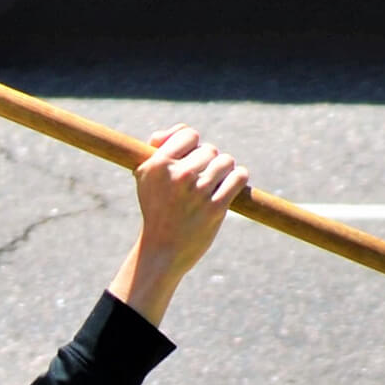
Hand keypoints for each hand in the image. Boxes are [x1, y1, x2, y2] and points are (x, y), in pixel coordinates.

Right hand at [109, 124, 249, 324]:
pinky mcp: (216, 207)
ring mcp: (198, 192)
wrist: (162, 250)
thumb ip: (157, 150)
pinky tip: (229, 187)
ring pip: (226, 162)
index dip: (192, 145)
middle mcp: (178, 176)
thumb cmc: (156, 209)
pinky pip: (239, 177)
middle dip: (208, 162)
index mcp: (157, 166)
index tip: (189, 158)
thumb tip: (168, 134)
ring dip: (224, 171)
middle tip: (200, 179)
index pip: (189, 135)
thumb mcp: (146, 178)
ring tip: (213, 184)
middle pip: (210, 149)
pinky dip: (237, 179)